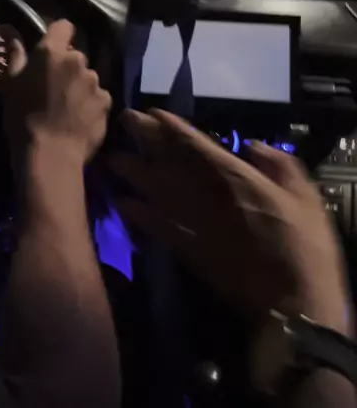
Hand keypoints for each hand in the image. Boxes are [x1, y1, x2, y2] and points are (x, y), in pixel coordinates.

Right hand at [6, 20, 111, 167]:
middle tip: (54, 88)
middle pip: (75, 56)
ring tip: (67, 108)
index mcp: (52, 52)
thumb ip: (16, 54)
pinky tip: (79, 120)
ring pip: (87, 77)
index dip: (59, 35)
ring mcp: (95, 81)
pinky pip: (98, 96)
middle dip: (67, 67)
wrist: (50, 155)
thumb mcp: (11, 85)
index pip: (63, 26)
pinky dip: (91, 104)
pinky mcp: (107, 101)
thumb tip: (8, 28)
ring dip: (79, 86)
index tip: (51, 50)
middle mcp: (78, 61)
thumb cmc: (23, 118)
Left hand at [109, 109, 350, 334]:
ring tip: (112, 158)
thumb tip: (253, 146)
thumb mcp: (305, 196)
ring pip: (158, 190)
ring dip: (134, 173)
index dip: (172, 128)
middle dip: (147, 139)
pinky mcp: (189, 252)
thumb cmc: (304, 246)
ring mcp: (195, 224)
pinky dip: (139, 216)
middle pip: (171, 161)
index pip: (196, 145)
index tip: (152, 112)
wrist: (292, 303)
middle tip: (124, 120)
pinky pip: (157, 228)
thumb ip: (279, 165)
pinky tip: (122, 205)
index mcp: (236, 178)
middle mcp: (208, 195)